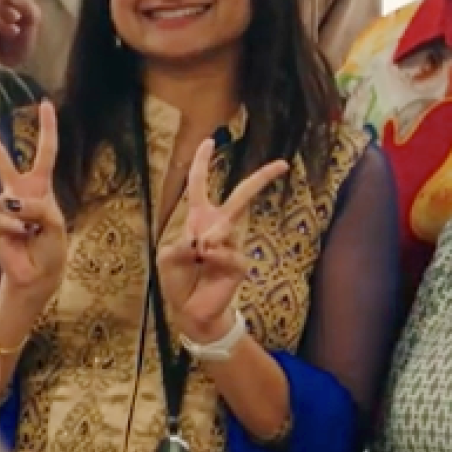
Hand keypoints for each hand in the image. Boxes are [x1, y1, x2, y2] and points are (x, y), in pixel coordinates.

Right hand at [0, 101, 67, 306]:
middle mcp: (19, 192)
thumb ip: (38, 208)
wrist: (38, 274)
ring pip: (7, 199)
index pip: (45, 152)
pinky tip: (21, 238)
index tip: (46, 103)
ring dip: (24, 216)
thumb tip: (10, 203)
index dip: (47, 128)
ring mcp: (3, 207)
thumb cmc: (51, 247)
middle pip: (0, 158)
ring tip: (32, 232)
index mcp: (39, 186)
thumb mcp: (55, 223)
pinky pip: (1, 218)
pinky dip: (14, 229)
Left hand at [154, 139, 287, 341]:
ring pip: (225, 228)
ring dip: (208, 240)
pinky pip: (228, 252)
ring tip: (198, 257)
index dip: (203, 163)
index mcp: (198, 219)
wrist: (189, 310)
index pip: (200, 185)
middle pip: (241, 196)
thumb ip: (183, 242)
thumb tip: (209, 240)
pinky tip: (208, 264)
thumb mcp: (168, 256)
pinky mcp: (239, 264)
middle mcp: (218, 227)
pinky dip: (214, 257)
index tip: (209, 141)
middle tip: (282, 164)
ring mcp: (232, 244)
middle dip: (261, 179)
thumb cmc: (178, 280)